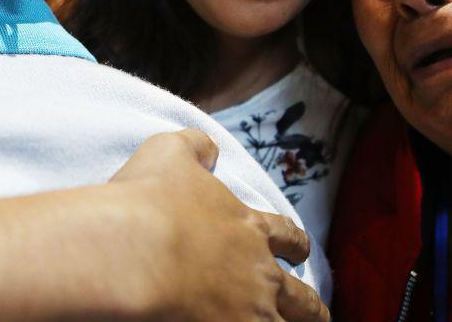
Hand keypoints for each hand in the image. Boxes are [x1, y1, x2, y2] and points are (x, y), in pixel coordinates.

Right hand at [105, 129, 328, 321]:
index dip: (295, 246)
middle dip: (312, 308)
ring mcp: (248, 313)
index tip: (300, 252)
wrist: (132, 249)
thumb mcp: (169, 152)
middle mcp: (259, 274)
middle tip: (319, 314)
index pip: (287, 237)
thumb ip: (194, 146)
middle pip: (301, 298)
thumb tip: (210, 149)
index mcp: (249, 228)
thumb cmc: (148, 200)